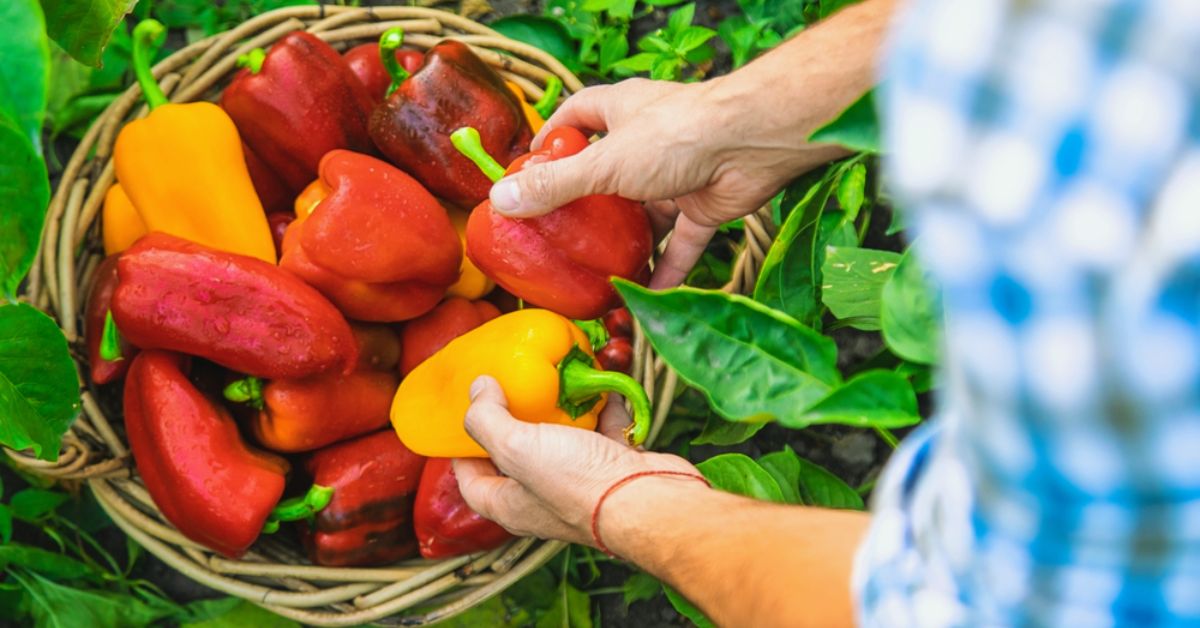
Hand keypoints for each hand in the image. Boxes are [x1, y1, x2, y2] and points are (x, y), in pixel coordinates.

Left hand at [453, 375, 699, 545]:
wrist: (648, 498)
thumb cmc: (578, 483)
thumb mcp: (516, 448)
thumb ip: (487, 419)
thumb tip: (477, 390)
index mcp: (511, 504)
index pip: (472, 483)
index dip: (461, 454)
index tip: (461, 421)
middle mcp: (543, 498)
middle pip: (517, 457)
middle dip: (512, 422)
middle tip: (506, 389)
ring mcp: (580, 481)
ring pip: (561, 440)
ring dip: (557, 410)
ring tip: (548, 379)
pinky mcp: (613, 465)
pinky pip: (601, 430)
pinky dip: (599, 407)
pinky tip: (595, 383)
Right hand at [487, 78, 845, 287]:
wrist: (753, 143)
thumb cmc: (678, 134)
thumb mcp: (605, 163)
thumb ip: (556, 186)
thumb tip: (500, 202)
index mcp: (621, 112)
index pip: (577, 116)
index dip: (554, 139)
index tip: (531, 168)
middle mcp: (647, 141)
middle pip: (607, 173)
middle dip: (587, 205)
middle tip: (558, 237)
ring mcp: (676, 175)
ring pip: (644, 215)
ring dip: (625, 245)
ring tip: (597, 276)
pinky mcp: (703, 205)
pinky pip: (679, 245)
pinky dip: (665, 270)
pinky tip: (644, 298)